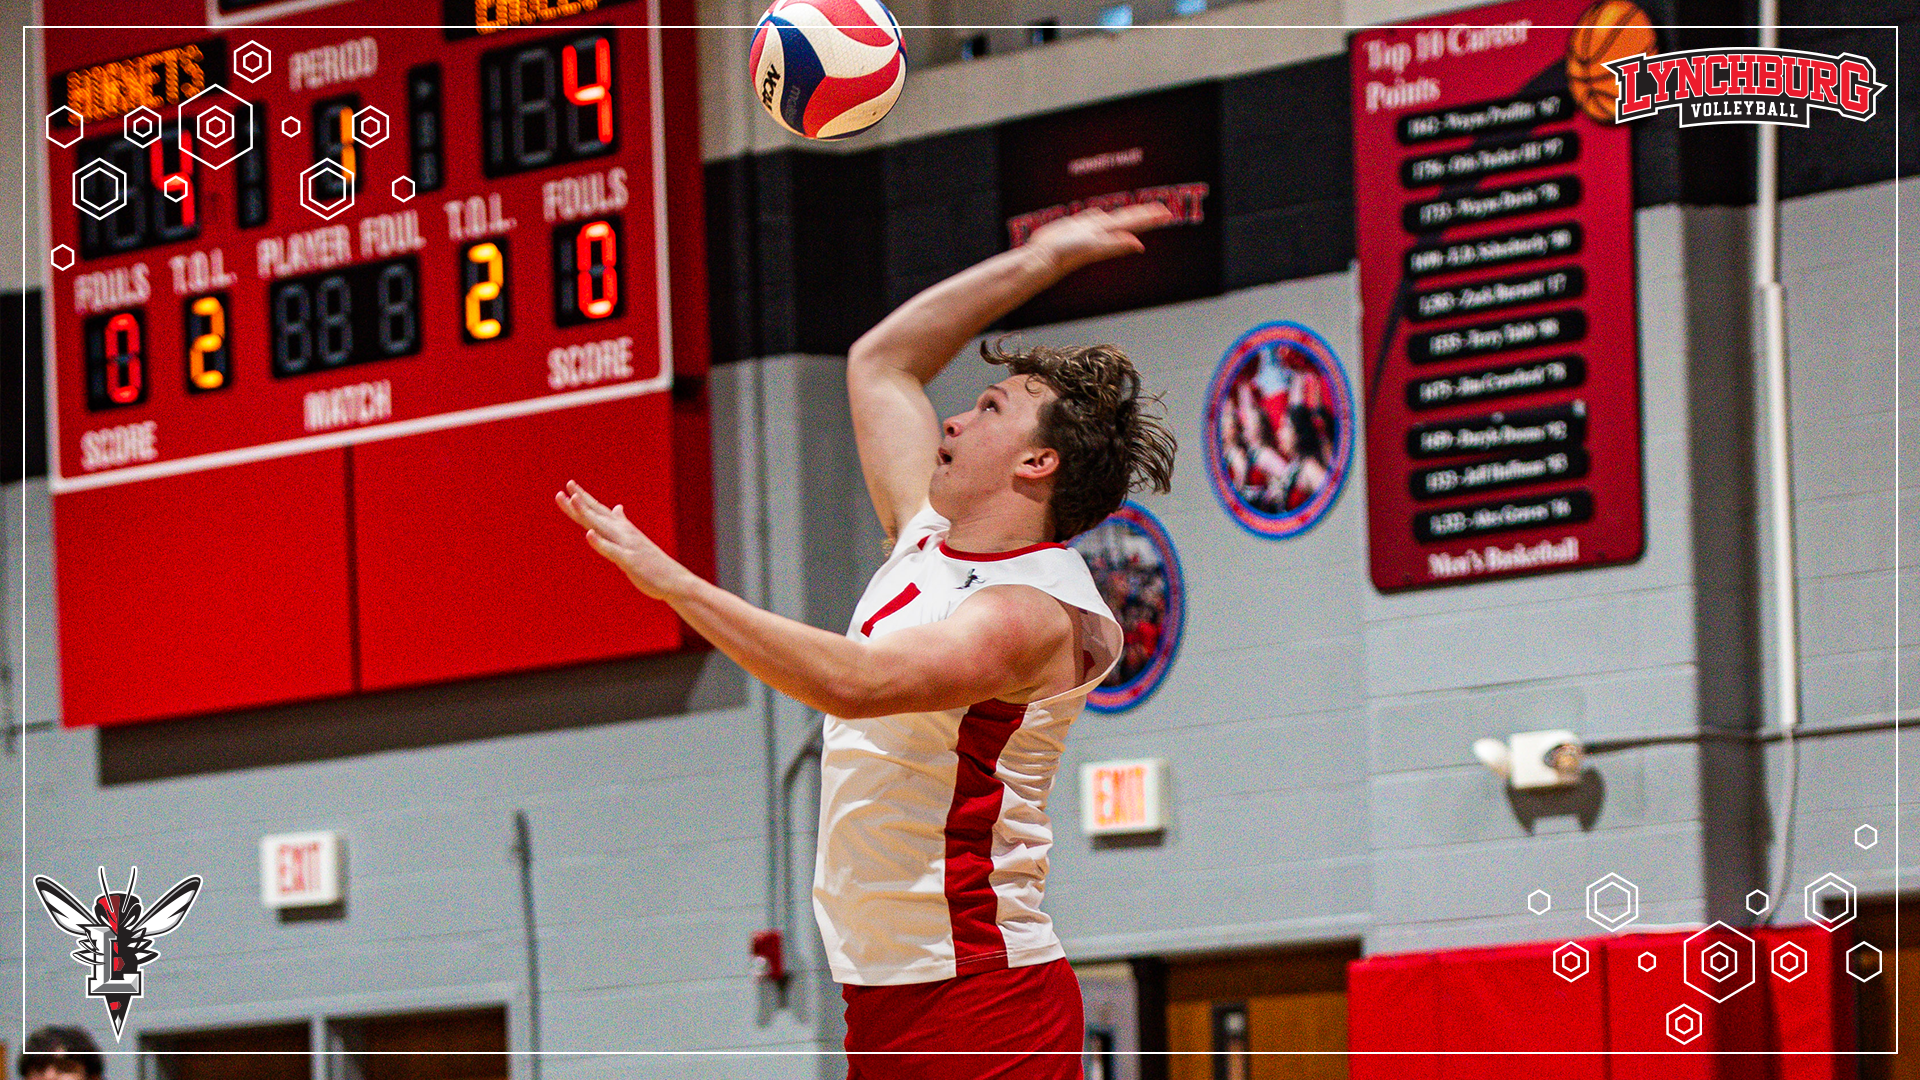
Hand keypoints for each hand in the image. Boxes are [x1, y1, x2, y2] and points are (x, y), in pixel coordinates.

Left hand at [554, 480, 692, 599]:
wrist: (675, 580)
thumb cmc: (653, 563)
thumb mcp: (634, 539)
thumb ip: (622, 523)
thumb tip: (617, 507)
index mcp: (622, 529)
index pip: (599, 510)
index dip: (584, 498)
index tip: (570, 484)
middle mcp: (624, 533)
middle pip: (597, 514)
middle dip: (581, 501)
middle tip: (568, 484)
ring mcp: (627, 546)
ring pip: (603, 527)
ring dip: (587, 513)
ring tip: (574, 500)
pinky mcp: (630, 561)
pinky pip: (613, 551)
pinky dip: (600, 542)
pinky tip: (589, 534)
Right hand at [1025, 202, 1175, 275]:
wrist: (1043, 258)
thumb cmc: (1066, 254)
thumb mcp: (1094, 246)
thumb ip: (1116, 244)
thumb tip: (1138, 244)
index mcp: (1107, 233)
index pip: (1134, 222)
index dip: (1150, 217)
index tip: (1166, 214)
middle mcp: (1101, 230)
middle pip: (1128, 219)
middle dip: (1145, 214)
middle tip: (1163, 211)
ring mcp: (1088, 229)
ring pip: (1112, 218)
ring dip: (1127, 215)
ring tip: (1139, 212)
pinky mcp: (1074, 228)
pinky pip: (1092, 219)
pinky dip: (1100, 217)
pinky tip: (1102, 217)